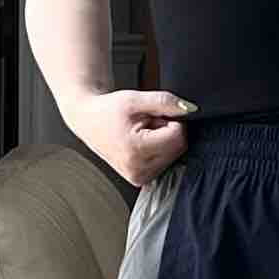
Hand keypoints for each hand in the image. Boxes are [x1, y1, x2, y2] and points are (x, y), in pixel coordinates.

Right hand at [75, 86, 195, 184]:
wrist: (88, 121)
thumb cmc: (107, 110)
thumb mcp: (135, 99)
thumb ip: (164, 102)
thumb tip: (190, 109)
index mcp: (136, 151)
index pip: (178, 137)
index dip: (172, 120)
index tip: (154, 115)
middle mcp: (138, 170)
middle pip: (179, 148)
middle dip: (167, 130)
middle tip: (145, 123)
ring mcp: (139, 178)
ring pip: (174, 156)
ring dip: (163, 140)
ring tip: (140, 132)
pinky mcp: (140, 179)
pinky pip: (165, 163)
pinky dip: (158, 150)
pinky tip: (141, 143)